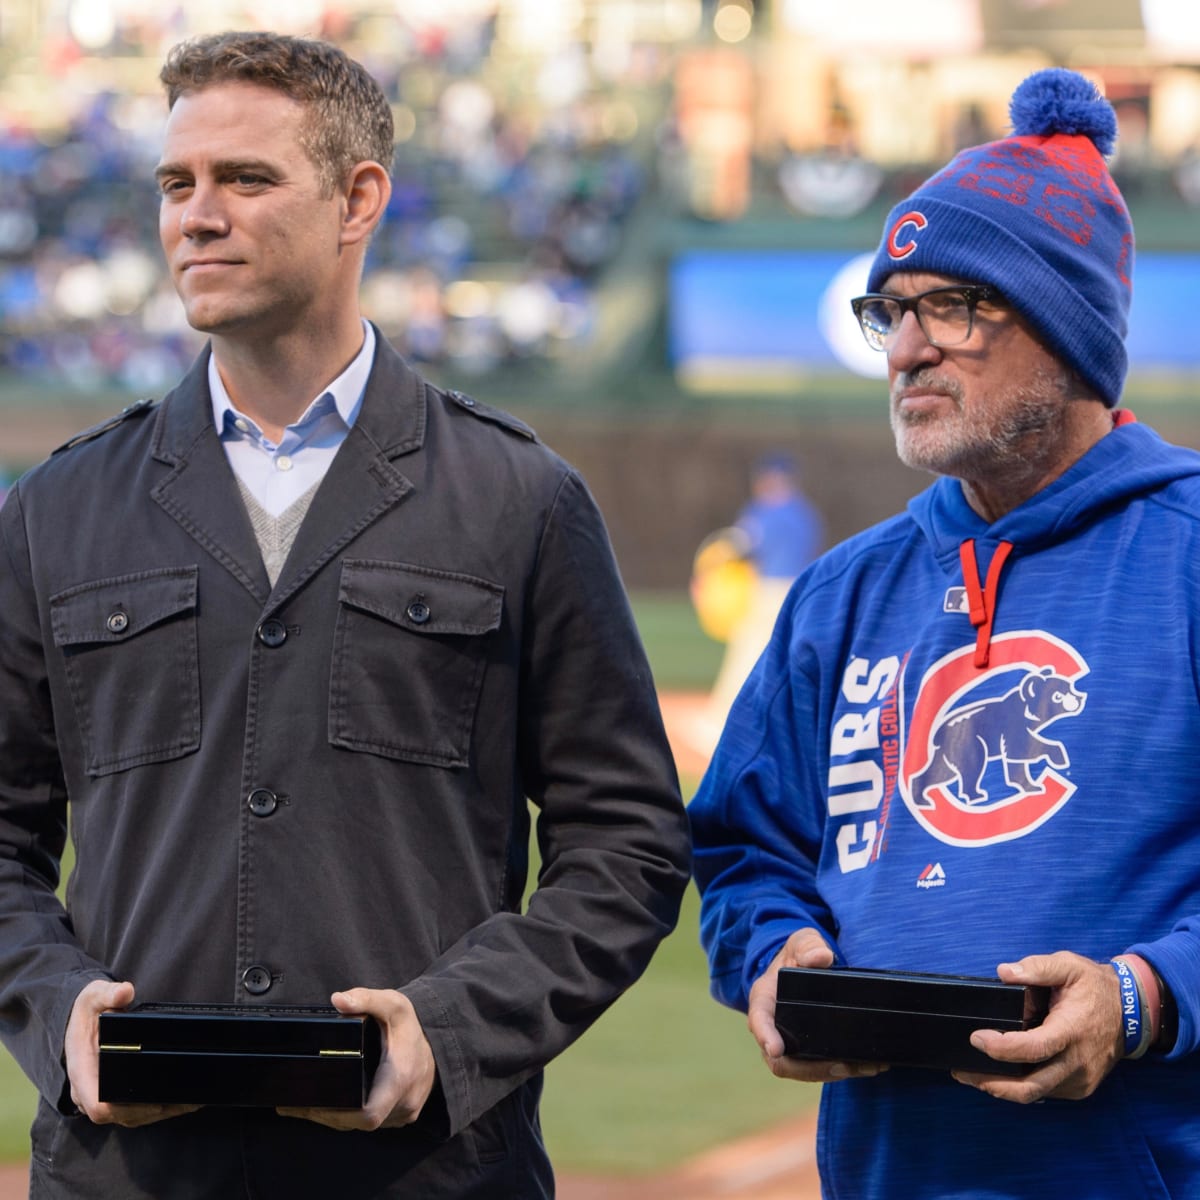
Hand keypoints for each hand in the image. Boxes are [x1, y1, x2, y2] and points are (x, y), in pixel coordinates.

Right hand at [65, 979, 200, 1126]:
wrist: (80, 1021)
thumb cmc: (87, 1011)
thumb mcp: (94, 996)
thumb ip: (109, 993)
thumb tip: (124, 992)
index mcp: (82, 1072)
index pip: (98, 1105)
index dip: (124, 1109)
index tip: (151, 1101)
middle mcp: (88, 1091)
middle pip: (120, 1115)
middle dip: (152, 1111)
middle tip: (185, 1101)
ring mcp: (100, 1097)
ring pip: (129, 1117)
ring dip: (159, 1113)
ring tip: (190, 1103)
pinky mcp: (113, 1097)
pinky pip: (133, 1111)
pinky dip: (157, 1109)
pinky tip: (182, 1102)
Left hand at [277, 988, 435, 1130]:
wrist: (438, 1045)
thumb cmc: (412, 1027)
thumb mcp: (394, 1005)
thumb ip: (366, 999)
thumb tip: (338, 999)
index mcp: (400, 1078)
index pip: (368, 1114)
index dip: (338, 1114)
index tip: (314, 1102)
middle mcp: (403, 1103)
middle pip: (356, 1123)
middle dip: (324, 1115)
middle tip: (294, 1103)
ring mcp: (402, 1114)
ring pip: (359, 1126)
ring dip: (332, 1118)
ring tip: (301, 1106)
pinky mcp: (398, 1118)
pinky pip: (368, 1124)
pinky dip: (346, 1118)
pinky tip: (327, 1106)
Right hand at [747, 929, 887, 1083]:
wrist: (805, 966)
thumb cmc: (799, 954)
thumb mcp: (801, 942)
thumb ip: (809, 946)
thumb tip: (821, 957)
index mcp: (764, 999)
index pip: (759, 1020)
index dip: (765, 1036)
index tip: (776, 1049)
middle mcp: (772, 1028)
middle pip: (781, 1060)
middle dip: (811, 1068)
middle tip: (841, 1066)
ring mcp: (789, 1043)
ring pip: (804, 1070)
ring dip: (833, 1073)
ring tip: (864, 1067)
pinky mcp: (808, 1052)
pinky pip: (820, 1068)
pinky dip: (844, 1070)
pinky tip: (868, 1066)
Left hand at [953, 952, 1123, 1102]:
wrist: (1131, 1012)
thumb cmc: (1095, 987)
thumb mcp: (1068, 965)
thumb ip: (1036, 967)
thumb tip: (1004, 972)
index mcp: (1072, 1031)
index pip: (1034, 1049)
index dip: (1002, 1048)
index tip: (977, 1039)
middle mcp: (1078, 1062)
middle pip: (1032, 1086)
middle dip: (992, 1083)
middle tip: (961, 1072)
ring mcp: (1080, 1079)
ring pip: (1036, 1094)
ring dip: (1002, 1089)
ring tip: (971, 1075)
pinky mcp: (1080, 1087)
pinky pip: (1046, 1092)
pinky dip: (1020, 1087)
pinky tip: (1000, 1075)